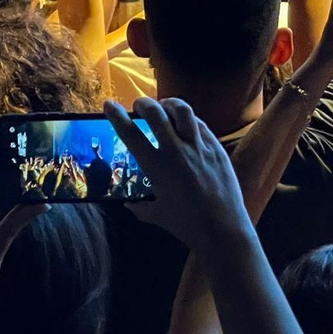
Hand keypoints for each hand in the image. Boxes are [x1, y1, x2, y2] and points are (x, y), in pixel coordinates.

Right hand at [104, 97, 250, 253]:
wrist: (223, 229)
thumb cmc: (187, 225)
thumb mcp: (158, 215)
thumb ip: (140, 207)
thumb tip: (128, 205)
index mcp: (157, 167)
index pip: (131, 135)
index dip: (117, 117)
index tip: (109, 104)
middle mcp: (176, 152)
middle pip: (156, 114)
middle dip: (144, 104)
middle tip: (139, 105)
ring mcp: (198, 147)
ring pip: (183, 111)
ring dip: (169, 104)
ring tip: (164, 106)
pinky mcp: (216, 148)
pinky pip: (200, 125)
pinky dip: (190, 120)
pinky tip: (187, 124)